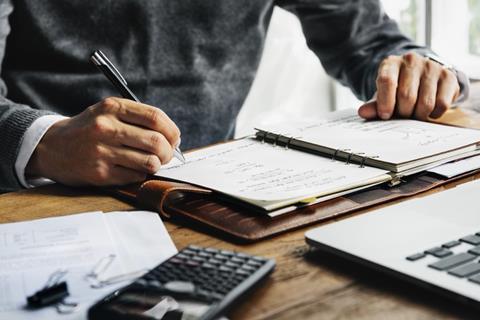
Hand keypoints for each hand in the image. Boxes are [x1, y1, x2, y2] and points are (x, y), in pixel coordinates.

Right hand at [26, 97, 180, 185]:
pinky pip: (136, 176)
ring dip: (157, 165)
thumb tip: (173, 137)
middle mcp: (106, 128)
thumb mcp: (108, 112)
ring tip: (150, 162)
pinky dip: (141, 174)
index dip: (172, 130)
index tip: (175, 138)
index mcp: (112, 107)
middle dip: (169, 151)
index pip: (155, 118)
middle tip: (166, 154)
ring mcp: (102, 152)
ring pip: (150, 162)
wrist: (51, 147)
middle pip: (156, 142)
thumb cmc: (88, 129)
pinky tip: (132, 169)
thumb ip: (137, 118)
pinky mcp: (100, 173)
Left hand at [358, 52, 459, 120]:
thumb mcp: (383, 96)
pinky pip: (442, 104)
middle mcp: (411, 61)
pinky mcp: (449, 76)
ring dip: (419, 116)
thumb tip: (362, 112)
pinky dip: (434, 114)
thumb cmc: (397, 90)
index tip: (385, 115)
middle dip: (403, 113)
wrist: (422, 78)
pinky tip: (429, 111)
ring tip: (415, 114)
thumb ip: (374, 105)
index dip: (385, 102)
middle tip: (402, 115)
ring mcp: (432, 67)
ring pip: (425, 103)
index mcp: (390, 63)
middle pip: (406, 96)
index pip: (387, 81)